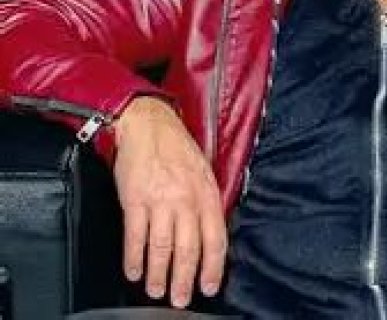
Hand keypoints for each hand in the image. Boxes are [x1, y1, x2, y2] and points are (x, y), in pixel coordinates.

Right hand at [113, 97, 226, 307]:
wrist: (149, 124)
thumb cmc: (178, 148)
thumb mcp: (204, 171)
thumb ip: (207, 201)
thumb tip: (211, 233)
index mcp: (207, 194)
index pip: (216, 239)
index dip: (213, 267)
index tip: (209, 287)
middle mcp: (186, 200)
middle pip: (188, 250)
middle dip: (185, 280)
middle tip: (180, 300)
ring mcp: (160, 201)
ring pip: (162, 249)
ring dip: (158, 275)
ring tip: (156, 291)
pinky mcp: (135, 200)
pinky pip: (135, 237)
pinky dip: (133, 259)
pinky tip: (133, 271)